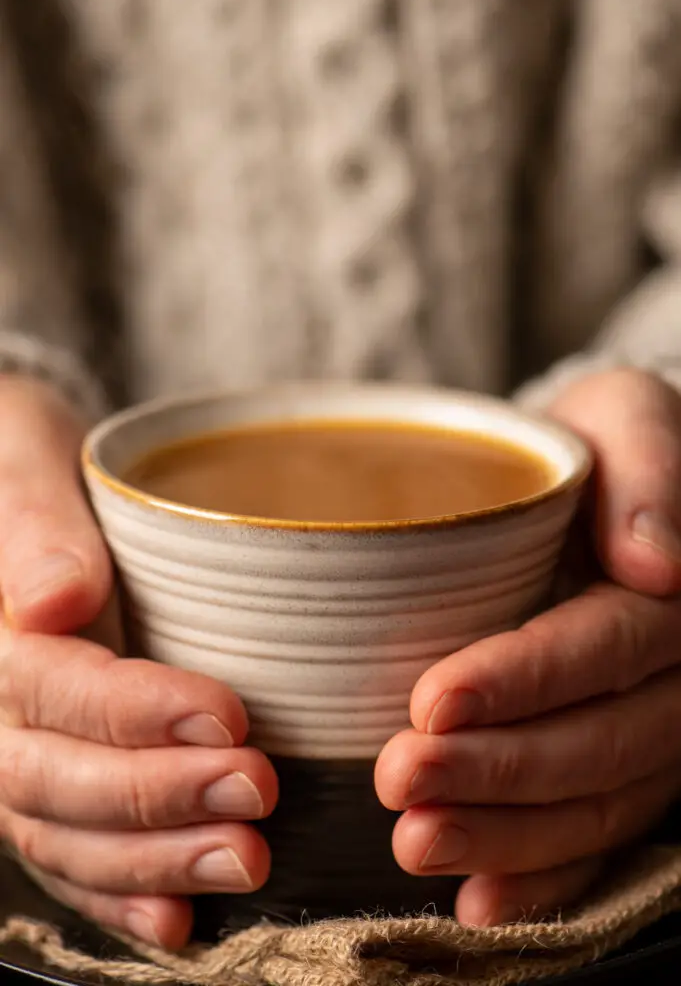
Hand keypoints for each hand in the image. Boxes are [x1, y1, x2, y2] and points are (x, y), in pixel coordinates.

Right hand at [0, 378, 276, 948]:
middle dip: (158, 796)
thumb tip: (56, 602)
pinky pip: (67, 855)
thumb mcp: (23, 452)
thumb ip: (34, 522)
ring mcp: (14, 753)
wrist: (18, 481)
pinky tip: (181, 919)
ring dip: (154, 859)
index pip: (52, 687)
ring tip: (246, 860)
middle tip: (257, 794)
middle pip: (56, 776)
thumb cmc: (25, 456)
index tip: (227, 717)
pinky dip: (121, 895)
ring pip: (64, 832)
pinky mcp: (48, 777)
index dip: (134, 712)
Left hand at [375, 369, 680, 925]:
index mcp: (672, 596)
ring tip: (413, 845)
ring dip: (505, 835)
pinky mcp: (626, 763)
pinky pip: (598, 835)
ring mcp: (655, 729)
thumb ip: (651, 468)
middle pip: (596, 740)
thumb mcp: (624, 416)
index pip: (604, 646)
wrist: (595, 481)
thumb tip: (659, 564)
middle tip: (398, 783)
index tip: (433, 701)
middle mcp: (676, 675)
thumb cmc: (598, 444)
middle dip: (497, 772)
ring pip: (594, 802)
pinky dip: (540, 875)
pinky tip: (478, 903)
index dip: (525, 681)